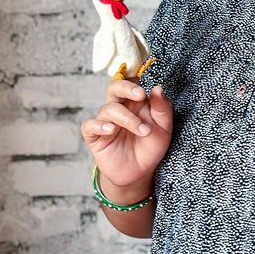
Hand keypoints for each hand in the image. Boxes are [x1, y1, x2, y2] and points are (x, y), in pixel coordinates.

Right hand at [80, 80, 172, 195]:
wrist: (140, 173)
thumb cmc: (151, 147)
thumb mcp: (164, 128)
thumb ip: (162, 108)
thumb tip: (157, 88)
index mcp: (135, 102)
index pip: (131, 82)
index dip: (136, 80)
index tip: (147, 86)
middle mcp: (119, 108)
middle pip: (115, 87)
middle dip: (126, 88)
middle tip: (140, 95)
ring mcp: (106, 121)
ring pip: (108, 108)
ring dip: (127, 118)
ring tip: (144, 131)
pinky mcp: (95, 137)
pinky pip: (89, 125)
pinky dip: (99, 125)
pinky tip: (111, 130)